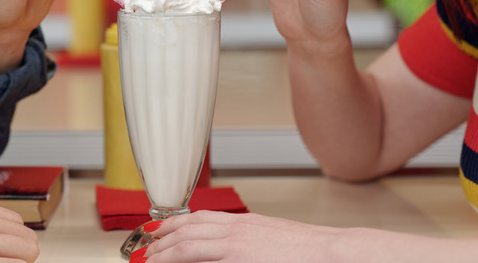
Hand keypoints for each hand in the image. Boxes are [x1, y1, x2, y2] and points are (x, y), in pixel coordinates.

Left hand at [140, 210, 341, 262]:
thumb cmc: (307, 251)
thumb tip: (230, 249)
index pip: (199, 218)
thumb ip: (247, 242)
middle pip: (188, 228)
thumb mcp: (270, 239)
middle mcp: (237, 228)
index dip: (174, 224)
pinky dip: (182, 260)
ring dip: (164, 251)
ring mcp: (237, 243)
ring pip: (188, 243)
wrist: (332, 252)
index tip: (158, 230)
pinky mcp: (240, 257)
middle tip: (144, 247)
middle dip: (162, 238)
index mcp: (244, 223)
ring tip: (148, 259)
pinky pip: (201, 257)